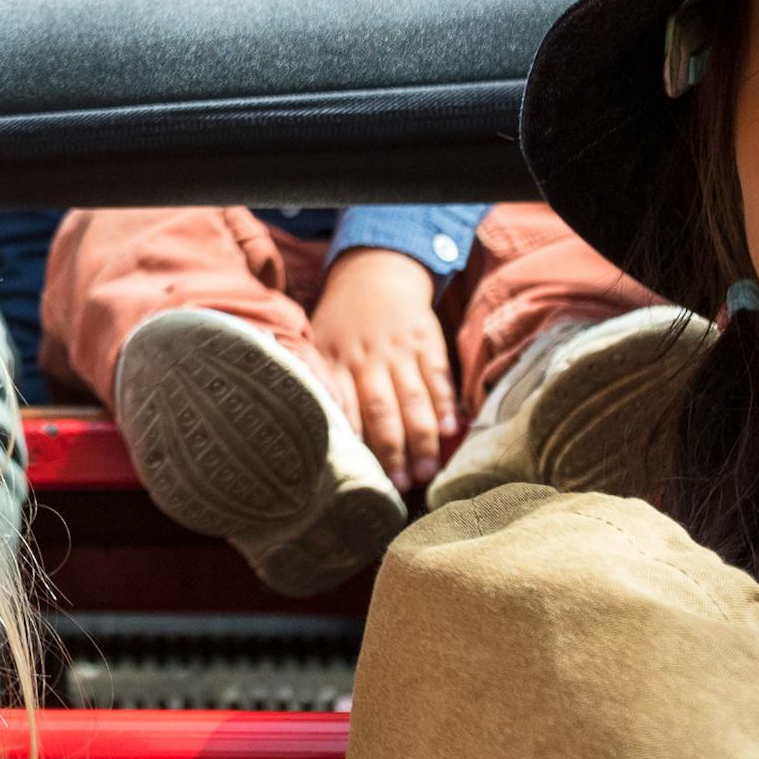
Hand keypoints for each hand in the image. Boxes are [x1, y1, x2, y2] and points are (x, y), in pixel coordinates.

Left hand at [309, 248, 457, 487]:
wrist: (375, 273)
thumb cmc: (341, 322)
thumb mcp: (317, 344)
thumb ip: (319, 381)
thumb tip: (309, 430)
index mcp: (333, 362)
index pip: (342, 408)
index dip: (352, 443)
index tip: (357, 476)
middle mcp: (366, 359)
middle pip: (381, 411)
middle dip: (391, 451)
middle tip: (401, 486)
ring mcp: (398, 351)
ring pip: (412, 400)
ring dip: (421, 439)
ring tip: (428, 472)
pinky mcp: (427, 343)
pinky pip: (438, 378)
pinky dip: (445, 405)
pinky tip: (450, 431)